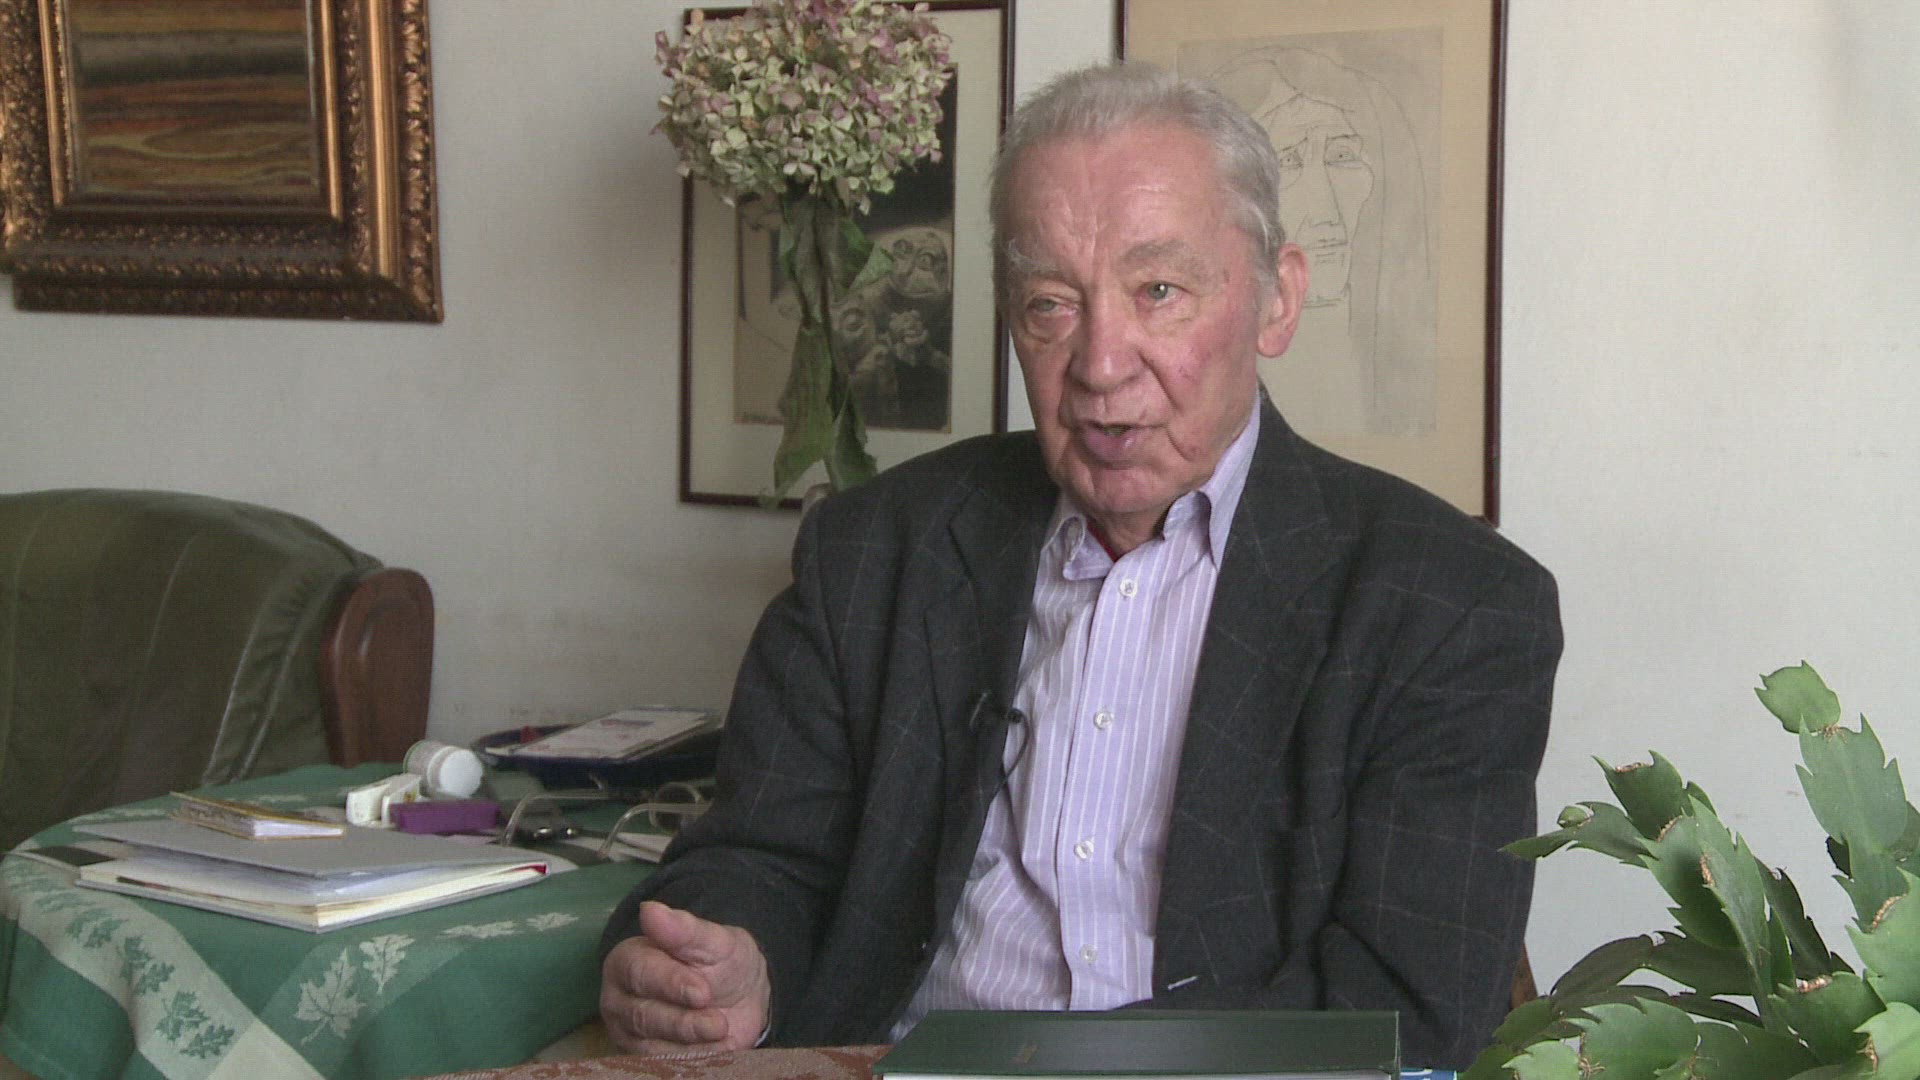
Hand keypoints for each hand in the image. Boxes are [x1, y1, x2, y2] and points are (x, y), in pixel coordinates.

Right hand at [600, 901, 771, 1053]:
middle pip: (642, 1015)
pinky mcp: (644, 1059)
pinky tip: (716, 1047)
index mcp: (628, 960)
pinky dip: (693, 1059)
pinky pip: (663, 1066)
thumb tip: (650, 909)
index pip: (640, 972)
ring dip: (691, 1044)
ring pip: (651, 1046)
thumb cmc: (722, 963)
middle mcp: (620, 998)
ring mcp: (629, 1033)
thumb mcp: (715, 942)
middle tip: (718, 1022)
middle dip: (683, 1021)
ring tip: (721, 1032)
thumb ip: (685, 930)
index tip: (702, 991)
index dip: (670, 983)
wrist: (742, 999)